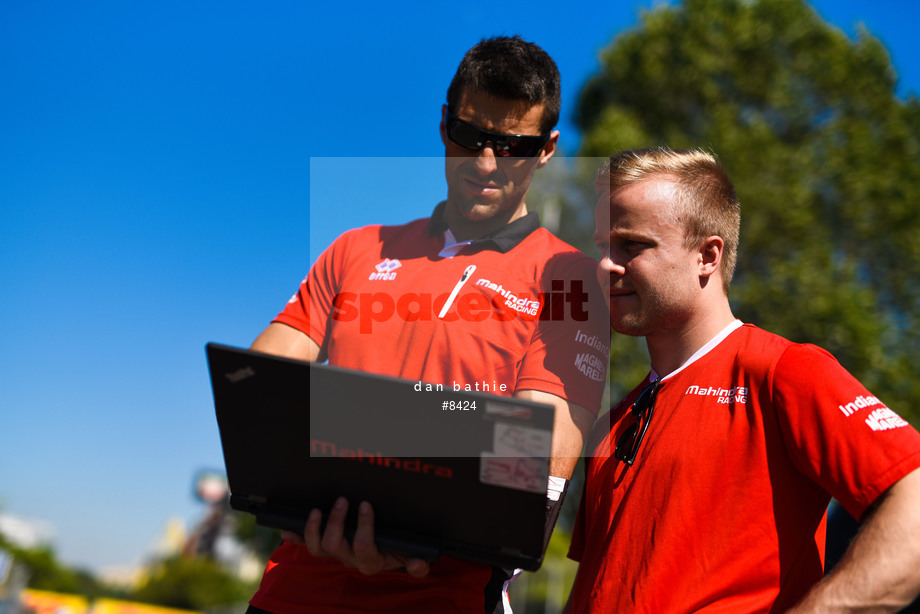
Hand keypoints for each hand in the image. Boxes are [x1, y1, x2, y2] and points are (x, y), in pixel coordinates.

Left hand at [281, 497, 430, 577]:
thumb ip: (418, 563)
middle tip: (342, 500)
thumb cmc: (401, 551)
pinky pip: (309, 545)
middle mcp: (351, 558)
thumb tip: (419, 563)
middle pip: (335, 546)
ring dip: (315, 528)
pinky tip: (288, 530)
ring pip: (318, 547)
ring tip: (317, 510)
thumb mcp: (413, 556)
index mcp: (372, 560)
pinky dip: (298, 537)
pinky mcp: (328, 548)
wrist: (391, 556)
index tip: (365, 504)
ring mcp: (338, 553)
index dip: (362, 526)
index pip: (363, 546)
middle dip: (336, 522)